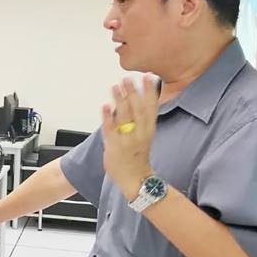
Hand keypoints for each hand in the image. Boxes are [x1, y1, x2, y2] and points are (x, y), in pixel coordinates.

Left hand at [102, 76, 157, 199]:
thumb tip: (135, 97)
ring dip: (119, 100)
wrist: (135, 179)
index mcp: (148, 130)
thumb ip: (139, 117)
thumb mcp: (144, 135)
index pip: (151, 108)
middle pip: (137, 110)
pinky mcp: (114, 146)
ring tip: (115, 86)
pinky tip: (105, 105)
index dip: (150, 92)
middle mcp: (139, 134)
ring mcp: (126, 140)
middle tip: (128, 78)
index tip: (149, 77)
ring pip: (124, 117)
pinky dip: (108, 117)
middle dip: (133, 93)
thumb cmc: (137, 155)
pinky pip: (110, 129)